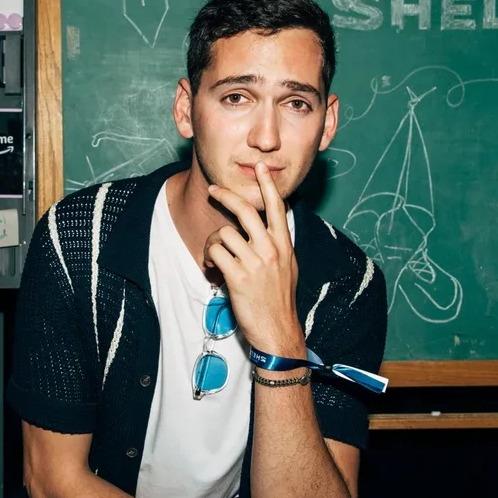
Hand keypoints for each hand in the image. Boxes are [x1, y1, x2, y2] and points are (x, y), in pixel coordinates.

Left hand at [205, 163, 301, 354]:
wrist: (278, 330)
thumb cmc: (281, 300)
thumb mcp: (288, 267)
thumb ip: (278, 246)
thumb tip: (268, 232)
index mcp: (283, 244)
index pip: (276, 206)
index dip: (267, 184)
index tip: (259, 166)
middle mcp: (270, 249)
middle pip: (244, 210)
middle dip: (225, 195)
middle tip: (212, 190)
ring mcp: (255, 262)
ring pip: (224, 233)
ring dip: (213, 243)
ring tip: (215, 257)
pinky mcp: (238, 276)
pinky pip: (216, 253)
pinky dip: (209, 258)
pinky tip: (213, 268)